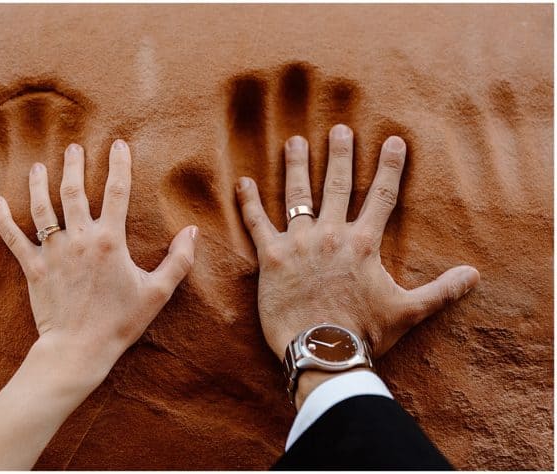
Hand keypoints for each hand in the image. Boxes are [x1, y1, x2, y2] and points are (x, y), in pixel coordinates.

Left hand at [0, 140, 198, 387]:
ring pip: (42, 208)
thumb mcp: (157, 293)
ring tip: (39, 167)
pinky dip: (2, 219)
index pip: (117, 191)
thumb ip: (178, 260)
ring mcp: (53, 252)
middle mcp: (79, 239)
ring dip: (39, 184)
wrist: (80, 349)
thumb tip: (193, 231)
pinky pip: (13, 238)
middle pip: (74, 191)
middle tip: (74, 147)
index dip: (119, 164)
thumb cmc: (120, 323)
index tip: (119, 144)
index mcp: (110, 240)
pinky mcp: (34, 268)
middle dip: (74, 165)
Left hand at [235, 124, 479, 363]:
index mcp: (363, 244)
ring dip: (297, 166)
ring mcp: (299, 243)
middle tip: (339, 130)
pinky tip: (242, 182)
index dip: (390, 168)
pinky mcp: (271, 257)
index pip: (382, 197)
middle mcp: (331, 235)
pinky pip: (257, 223)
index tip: (394, 142)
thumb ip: (440, 290)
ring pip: (298, 195)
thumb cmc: (364, 333)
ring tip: (296, 142)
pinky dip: (248, 202)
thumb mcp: (408, 311)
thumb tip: (474, 275)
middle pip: (338, 186)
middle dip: (340, 155)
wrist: (322, 350)